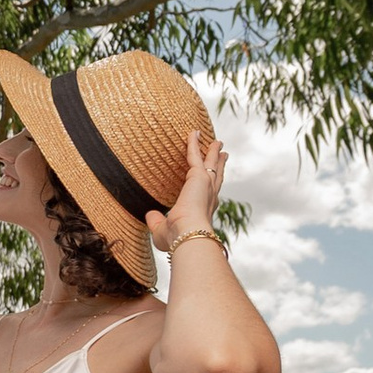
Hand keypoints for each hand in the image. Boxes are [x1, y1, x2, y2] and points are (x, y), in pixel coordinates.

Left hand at [148, 127, 226, 254]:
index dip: (212, 186)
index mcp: (203, 211)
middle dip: (219, 164)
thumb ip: (156, 222)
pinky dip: (194, 143)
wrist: (187, 235)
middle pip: (216, 176)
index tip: (213, 179)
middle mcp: (209, 197)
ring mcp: (206, 185)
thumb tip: (149, 215)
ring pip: (210, 163)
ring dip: (212, 151)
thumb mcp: (162, 232)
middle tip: (223, 153)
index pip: (209, 195)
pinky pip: (195, 155)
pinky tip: (194, 132)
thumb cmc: (177, 240)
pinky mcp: (199, 176)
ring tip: (216, 142)